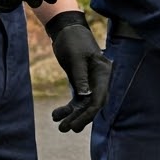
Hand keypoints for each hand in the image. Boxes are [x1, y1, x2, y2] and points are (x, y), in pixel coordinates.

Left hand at [46, 11, 110, 133]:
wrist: (67, 30)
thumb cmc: (73, 41)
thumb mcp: (75, 58)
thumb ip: (80, 77)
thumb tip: (85, 97)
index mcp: (103, 73)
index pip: (99, 98)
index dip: (89, 113)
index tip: (76, 124)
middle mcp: (99, 81)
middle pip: (93, 105)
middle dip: (81, 119)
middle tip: (67, 129)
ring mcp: (89, 83)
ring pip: (84, 106)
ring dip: (73, 117)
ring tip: (61, 127)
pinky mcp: (80, 84)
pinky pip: (76, 101)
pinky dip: (67, 109)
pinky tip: (56, 115)